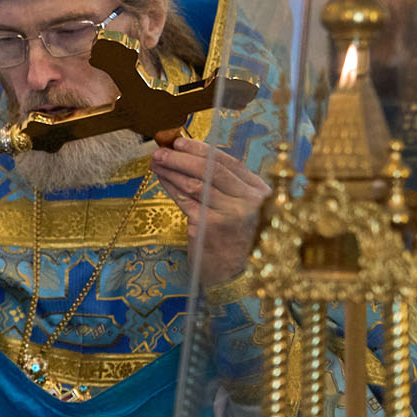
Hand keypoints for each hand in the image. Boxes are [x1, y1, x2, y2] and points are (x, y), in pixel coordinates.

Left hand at [151, 137, 269, 284]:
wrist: (238, 275)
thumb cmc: (238, 240)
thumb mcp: (244, 210)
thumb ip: (229, 187)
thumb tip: (195, 159)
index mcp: (260, 192)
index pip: (229, 163)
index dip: (202, 150)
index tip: (180, 141)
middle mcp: (247, 201)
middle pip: (210, 170)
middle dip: (182, 157)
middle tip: (161, 149)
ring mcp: (228, 214)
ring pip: (195, 184)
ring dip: (172, 170)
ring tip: (156, 161)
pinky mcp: (208, 227)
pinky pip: (185, 202)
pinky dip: (171, 188)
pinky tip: (161, 179)